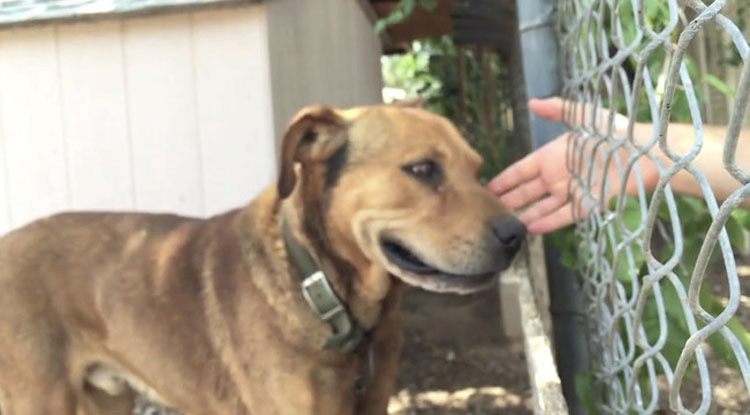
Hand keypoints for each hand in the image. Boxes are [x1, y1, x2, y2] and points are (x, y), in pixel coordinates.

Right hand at [487, 97, 659, 233]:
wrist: (645, 152)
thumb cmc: (616, 131)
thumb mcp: (584, 117)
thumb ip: (558, 110)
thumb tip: (532, 102)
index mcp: (553, 155)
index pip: (521, 171)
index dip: (504, 180)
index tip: (486, 189)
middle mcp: (559, 175)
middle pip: (528, 192)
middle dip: (508, 202)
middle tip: (487, 213)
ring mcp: (572, 191)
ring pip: (542, 207)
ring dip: (525, 216)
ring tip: (506, 228)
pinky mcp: (587, 205)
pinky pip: (563, 216)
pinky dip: (548, 223)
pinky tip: (531, 231)